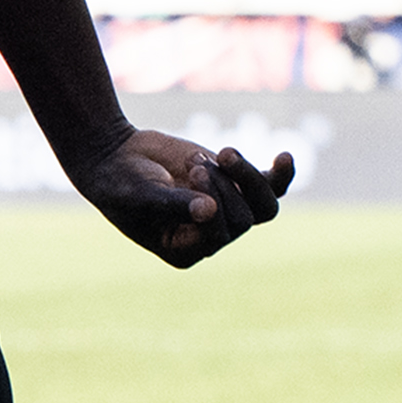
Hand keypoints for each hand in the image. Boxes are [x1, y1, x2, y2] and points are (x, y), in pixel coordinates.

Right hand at [69, 125, 291, 265]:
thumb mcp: (141, 194)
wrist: (116, 156)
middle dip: (223, 186)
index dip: (215, 205)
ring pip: (263, 206)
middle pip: (243, 221)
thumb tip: (209, 212)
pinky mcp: (236, 186)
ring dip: (248, 177)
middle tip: (194, 165)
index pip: (219, 237)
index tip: (194, 174)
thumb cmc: (120, 180)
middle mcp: (209, 236)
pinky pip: (273, 187)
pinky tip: (285, 156)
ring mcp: (226, 211)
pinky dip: (282, 174)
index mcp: (183, 250)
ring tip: (223, 153)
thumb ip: (173, 203)